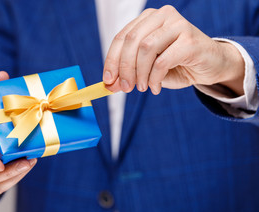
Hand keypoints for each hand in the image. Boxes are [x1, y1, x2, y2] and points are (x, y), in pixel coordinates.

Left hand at [103, 5, 244, 95]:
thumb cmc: (177, 65)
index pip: (121, 37)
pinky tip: (155, 88)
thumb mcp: (148, 69)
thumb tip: (109, 86)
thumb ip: (129, 74)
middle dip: (124, 68)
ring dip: (140, 73)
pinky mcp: (190, 39)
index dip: (112, 60)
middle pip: (131, 41)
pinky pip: (163, 60)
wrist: (212, 65)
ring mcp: (178, 25)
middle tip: (125, 88)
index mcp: (148, 19)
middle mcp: (162, 16)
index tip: (108, 81)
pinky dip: (154, 78)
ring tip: (142, 88)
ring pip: (146, 48)